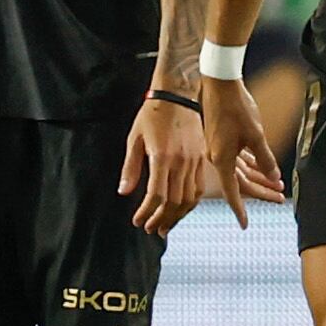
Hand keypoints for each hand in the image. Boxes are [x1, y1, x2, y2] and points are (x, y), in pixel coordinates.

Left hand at [120, 97, 206, 236]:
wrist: (177, 95)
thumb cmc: (152, 115)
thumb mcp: (134, 139)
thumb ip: (130, 168)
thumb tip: (124, 192)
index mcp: (162, 157)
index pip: (156, 195)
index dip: (147, 212)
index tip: (138, 221)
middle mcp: (181, 162)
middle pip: (174, 202)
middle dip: (161, 220)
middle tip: (151, 229)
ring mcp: (194, 161)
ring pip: (189, 198)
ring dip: (176, 216)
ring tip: (165, 225)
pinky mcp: (201, 159)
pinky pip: (199, 188)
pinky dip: (189, 203)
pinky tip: (180, 209)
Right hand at [202, 77, 287, 224]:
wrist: (219, 83)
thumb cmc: (235, 107)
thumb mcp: (255, 135)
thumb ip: (265, 159)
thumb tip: (274, 177)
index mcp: (222, 160)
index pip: (233, 192)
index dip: (240, 209)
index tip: (244, 224)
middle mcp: (218, 157)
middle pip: (241, 182)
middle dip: (261, 191)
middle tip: (280, 198)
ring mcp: (219, 147)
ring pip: (242, 170)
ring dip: (259, 177)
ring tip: (278, 185)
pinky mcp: (222, 138)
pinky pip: (239, 158)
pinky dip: (252, 164)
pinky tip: (264, 167)